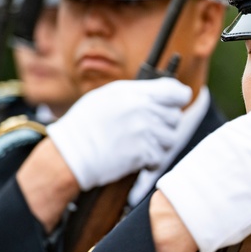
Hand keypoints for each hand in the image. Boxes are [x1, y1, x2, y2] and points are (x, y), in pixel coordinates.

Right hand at [46, 78, 191, 190]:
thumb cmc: (85, 124)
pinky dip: (152, 160)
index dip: (179, 97)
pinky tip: (139, 158)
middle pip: (175, 117)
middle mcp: (141, 110)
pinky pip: (160, 157)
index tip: (177, 102)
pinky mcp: (143, 153)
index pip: (174, 92)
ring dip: (160, 143)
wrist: (71, 153)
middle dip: (165, 124)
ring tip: (143, 144)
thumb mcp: (107, 96)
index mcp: (134, 93)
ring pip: (170, 138)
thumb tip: (161, 91)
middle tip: (149, 129)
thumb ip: (136, 92)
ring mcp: (143, 132)